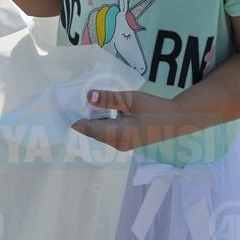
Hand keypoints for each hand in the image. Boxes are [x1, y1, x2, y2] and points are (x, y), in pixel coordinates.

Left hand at [71, 89, 201, 150]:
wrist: (178, 119)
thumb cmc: (154, 108)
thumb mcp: (130, 100)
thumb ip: (108, 99)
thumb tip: (87, 96)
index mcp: (116, 135)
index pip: (85, 128)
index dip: (73, 117)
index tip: (62, 104)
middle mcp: (116, 143)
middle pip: (90, 130)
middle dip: (81, 115)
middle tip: (71, 97)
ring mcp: (121, 143)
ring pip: (98, 130)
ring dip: (91, 116)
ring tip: (82, 99)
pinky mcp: (125, 139)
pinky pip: (106, 130)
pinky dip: (101, 119)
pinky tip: (100, 106)